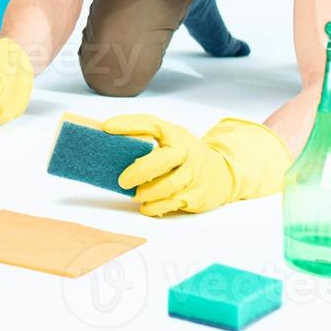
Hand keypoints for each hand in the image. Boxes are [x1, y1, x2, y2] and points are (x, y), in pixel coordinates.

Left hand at [103, 114, 290, 216]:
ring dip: (147, 192)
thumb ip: (149, 141)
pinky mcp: (196, 195)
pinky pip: (173, 203)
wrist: (224, 172)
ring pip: (169, 186)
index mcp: (175, 135)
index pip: (151, 124)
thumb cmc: (186, 155)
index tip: (106, 127)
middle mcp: (186, 152)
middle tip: (122, 180)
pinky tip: (146, 206)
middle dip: (140, 171)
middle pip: (163, 160)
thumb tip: (110, 147)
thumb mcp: (172, 140)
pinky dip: (155, 206)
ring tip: (135, 194)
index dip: (128, 124)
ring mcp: (193, 175)